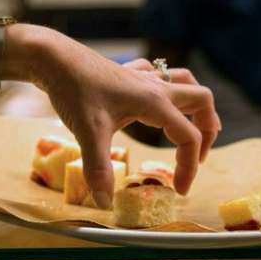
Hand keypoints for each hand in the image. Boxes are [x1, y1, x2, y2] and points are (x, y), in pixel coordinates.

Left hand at [12, 26, 219, 207]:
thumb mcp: (88, 133)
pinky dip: (168, 90)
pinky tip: (155, 102)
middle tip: (196, 157)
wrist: (53, 57)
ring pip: (186, 83)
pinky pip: (161, 76)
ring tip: (192, 127)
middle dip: (207, 131)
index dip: (190, 167)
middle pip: (202, 101)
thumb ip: (98, 169)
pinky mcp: (129, 73)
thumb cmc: (73, 90)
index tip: (180, 190)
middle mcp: (156, 87)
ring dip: (195, 105)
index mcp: (155, 103)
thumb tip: (105, 202)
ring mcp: (144, 77)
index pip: (189, 137)